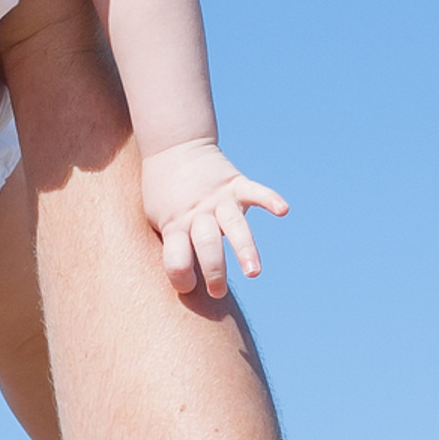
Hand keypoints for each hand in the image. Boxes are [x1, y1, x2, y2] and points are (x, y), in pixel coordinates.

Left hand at [139, 138, 288, 297]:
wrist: (172, 147)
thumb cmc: (162, 192)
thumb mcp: (155, 218)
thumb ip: (170, 244)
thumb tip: (184, 280)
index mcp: (174, 223)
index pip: (176, 256)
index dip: (180, 276)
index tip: (187, 286)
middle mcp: (198, 213)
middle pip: (206, 244)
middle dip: (213, 271)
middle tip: (218, 293)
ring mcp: (219, 199)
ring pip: (234, 226)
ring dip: (244, 250)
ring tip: (253, 272)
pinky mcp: (235, 184)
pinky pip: (255, 192)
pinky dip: (270, 199)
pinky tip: (283, 210)